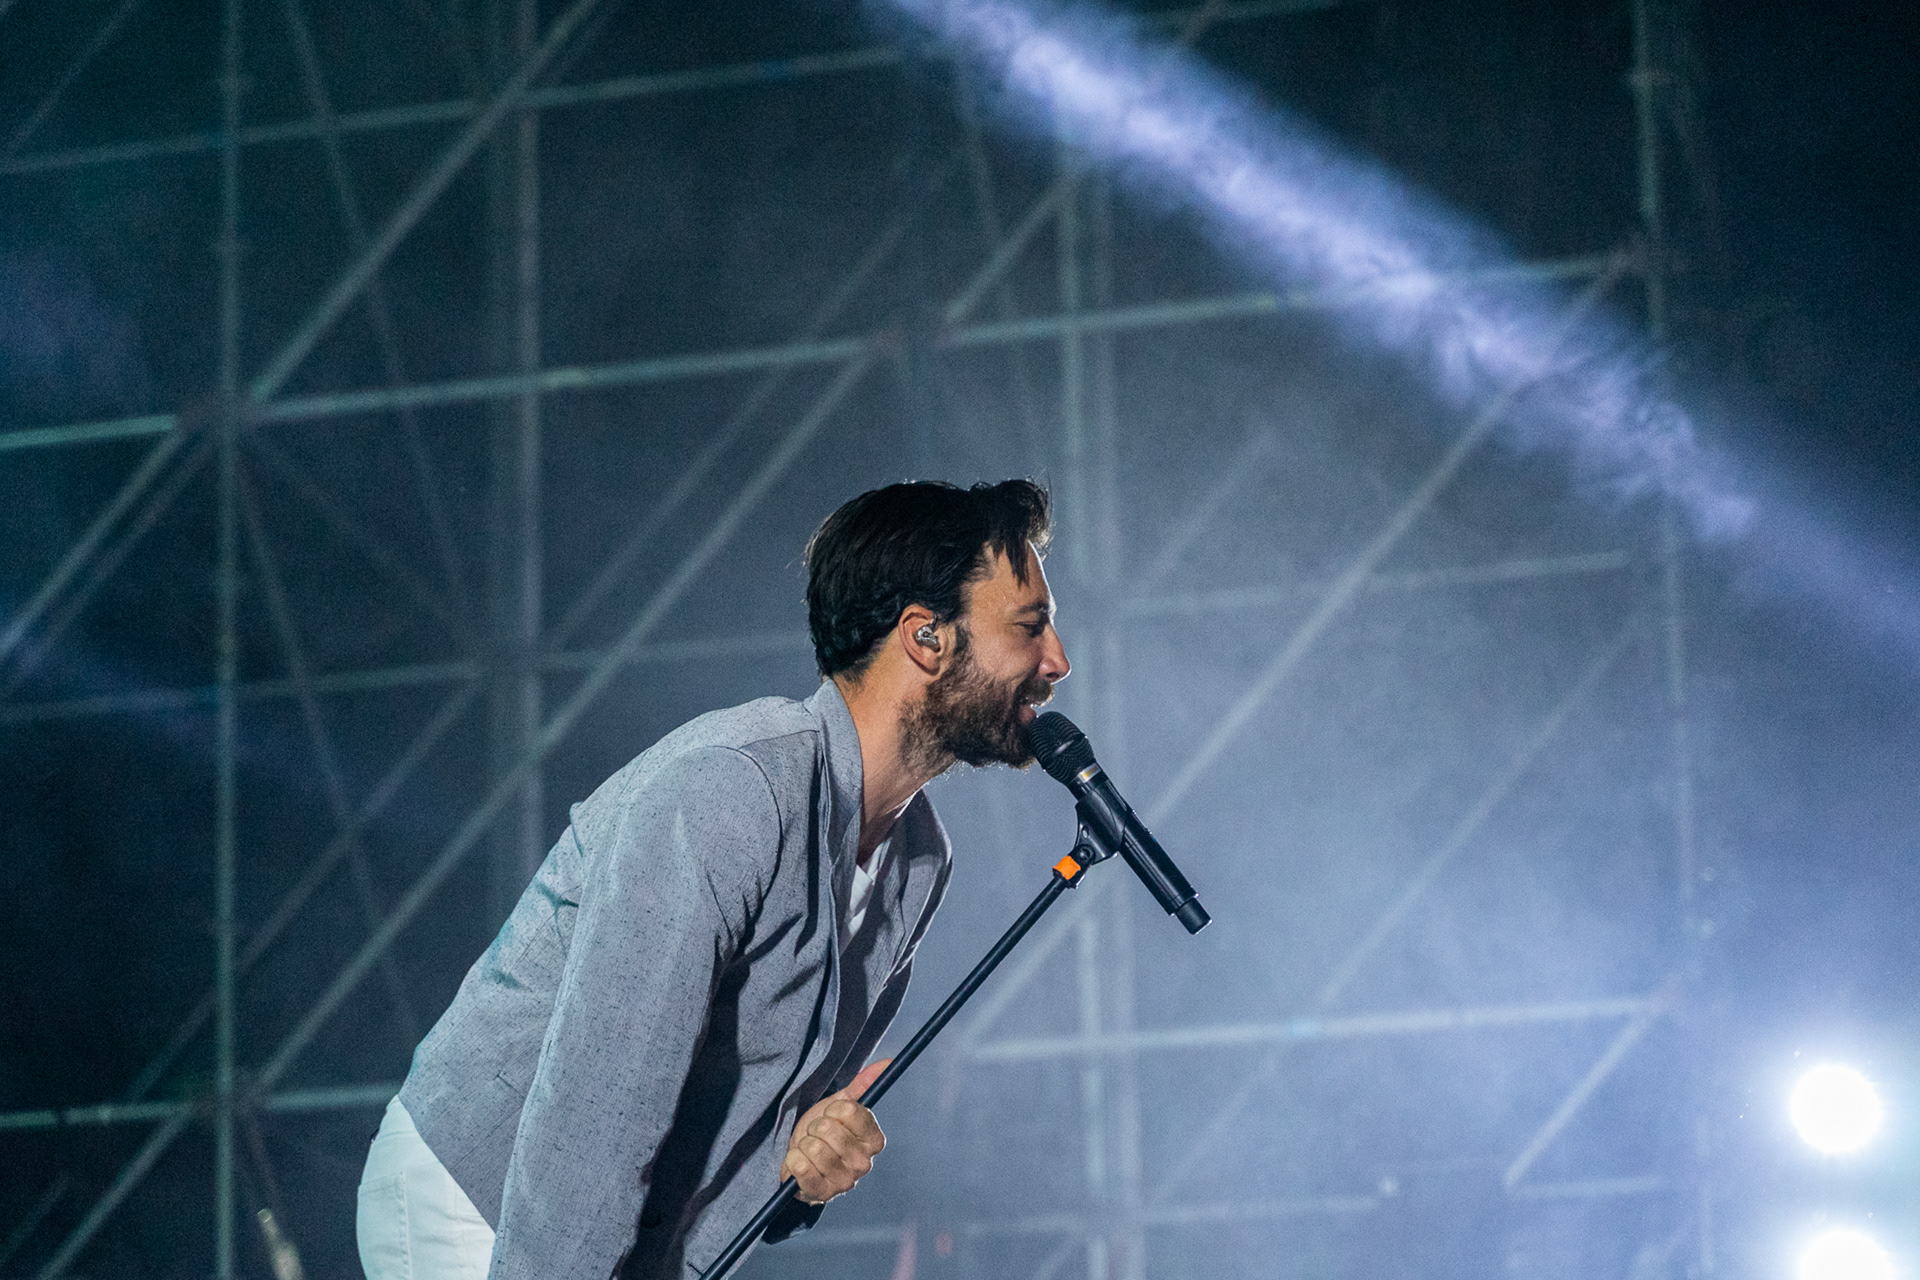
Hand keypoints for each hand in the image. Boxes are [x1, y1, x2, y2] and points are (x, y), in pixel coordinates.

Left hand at [780, 1058, 889, 1204]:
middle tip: (817, 1136)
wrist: (803, 1160)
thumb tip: (887, 1062)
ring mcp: (844, 1181)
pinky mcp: (822, 1194)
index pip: (849, 1111)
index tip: (830, 1116)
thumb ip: (863, 1084)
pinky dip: (793, 1160)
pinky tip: (799, 1162)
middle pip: (828, 1129)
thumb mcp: (839, 1106)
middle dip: (814, 1128)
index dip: (833, 1110)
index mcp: (874, 1140)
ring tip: (808, 1150)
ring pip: (813, 1148)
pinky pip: (801, 1168)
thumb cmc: (823, 1132)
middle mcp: (864, 1163)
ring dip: (803, 1144)